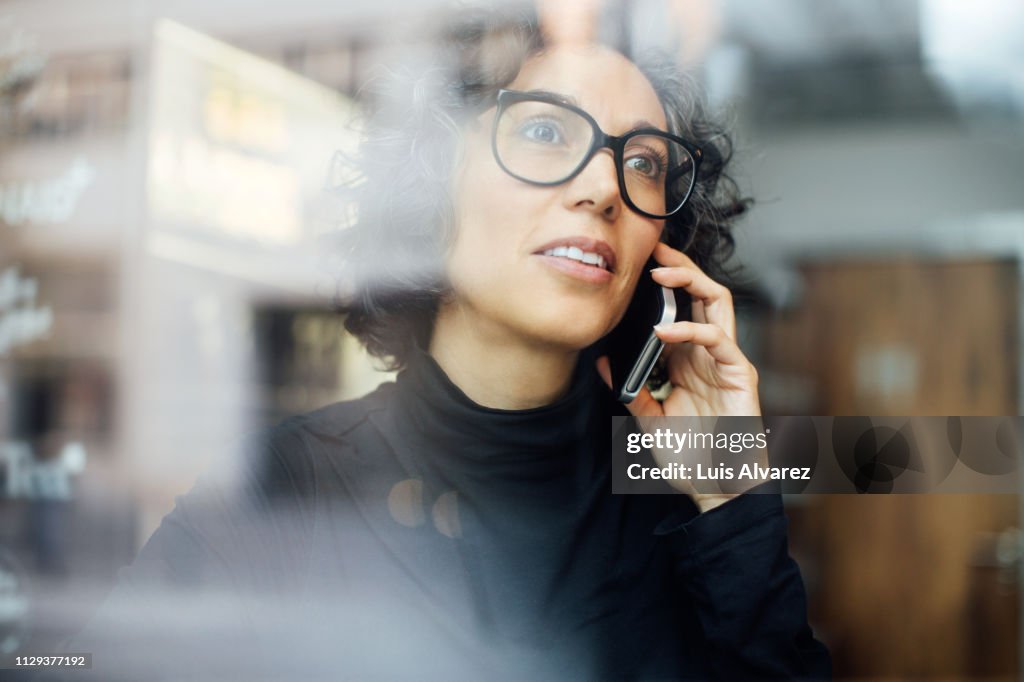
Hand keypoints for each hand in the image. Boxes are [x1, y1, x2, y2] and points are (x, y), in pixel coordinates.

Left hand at [597, 242, 762, 511]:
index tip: (634, 264)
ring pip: (717, 302)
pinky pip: (719, 340)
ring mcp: (726, 360)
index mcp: (687, 358)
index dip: (662, 282)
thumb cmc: (691, 457)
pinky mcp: (739, 374)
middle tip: (653, 248)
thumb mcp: (647, 421)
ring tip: (661, 274)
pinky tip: (663, 331)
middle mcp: (708, 352)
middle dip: (679, 265)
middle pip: (701, 292)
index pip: (679, 306)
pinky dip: (690, 330)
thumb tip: (601, 363)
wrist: (718, 487)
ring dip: (690, 281)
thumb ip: (629, 391)